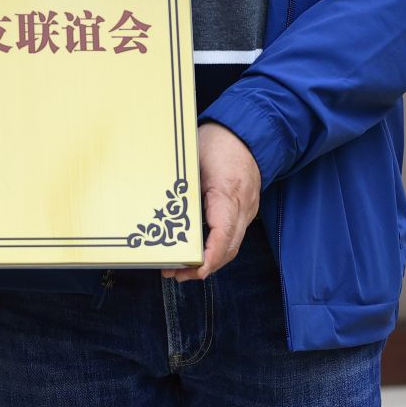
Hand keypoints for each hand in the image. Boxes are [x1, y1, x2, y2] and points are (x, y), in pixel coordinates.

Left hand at [162, 122, 261, 281]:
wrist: (248, 132)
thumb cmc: (218, 141)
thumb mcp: (193, 158)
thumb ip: (181, 185)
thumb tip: (158, 206)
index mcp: (227, 192)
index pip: (223, 232)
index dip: (210, 256)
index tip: (195, 270)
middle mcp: (242, 206)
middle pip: (228, 247)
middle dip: (204, 267)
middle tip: (175, 274)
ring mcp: (246, 210)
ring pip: (232, 245)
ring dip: (209, 261)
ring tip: (181, 269)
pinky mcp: (244, 210)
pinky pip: (233, 235)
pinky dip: (216, 248)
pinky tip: (196, 251)